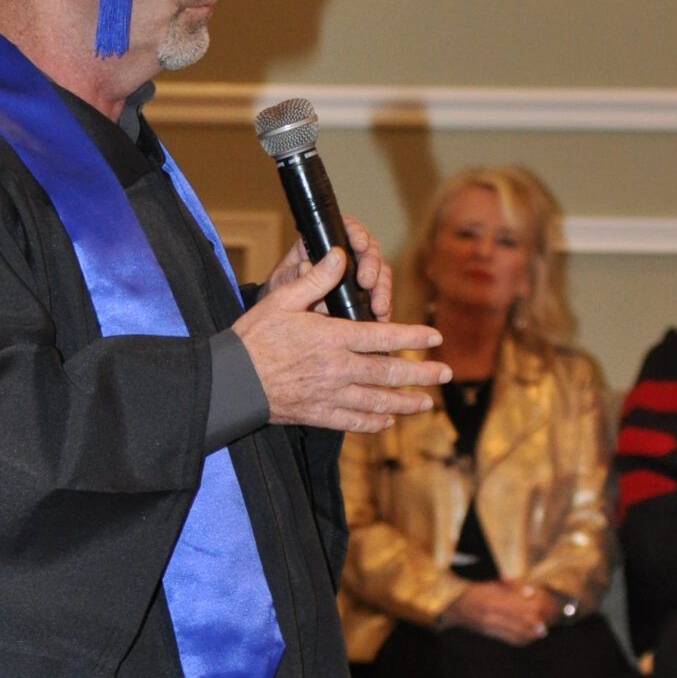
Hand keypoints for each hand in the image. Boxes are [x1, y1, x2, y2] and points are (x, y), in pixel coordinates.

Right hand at [234, 245, 447, 432]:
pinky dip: (373, 422)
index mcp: (333, 338)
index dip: (413, 337)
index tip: (435, 338)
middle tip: (444, 373)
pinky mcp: (317, 414)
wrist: (232, 382)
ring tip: (426, 403)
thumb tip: (341, 255)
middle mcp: (338, 369)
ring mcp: (329, 395)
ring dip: (405, 402)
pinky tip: (387, 420)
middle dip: (421, 374)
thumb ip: (316, 280)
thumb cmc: (254, 337)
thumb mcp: (282, 300)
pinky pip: (353, 421)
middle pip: (388, 372)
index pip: (383, 336)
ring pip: (377, 401)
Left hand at [263, 214, 394, 322]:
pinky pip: (380, 297)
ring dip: (382, 289)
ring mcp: (356, 276)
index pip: (345, 229)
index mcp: (323, 244)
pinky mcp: (364, 297)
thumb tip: (309, 265)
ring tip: (378, 307)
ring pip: (379, 273)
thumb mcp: (282, 283)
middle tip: (366, 282)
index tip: (359, 245)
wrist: (283, 322)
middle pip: (368, 251)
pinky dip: (384, 307)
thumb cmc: (279, 295)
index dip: (356, 233)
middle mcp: (344, 257)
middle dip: (372, 265)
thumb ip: (296, 275)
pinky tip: (382, 318)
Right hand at [440, 580, 552, 643]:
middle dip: (534, 625)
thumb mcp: (490, 582)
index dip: (533, 613)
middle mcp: (490, 614)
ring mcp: (488, 626)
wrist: (452, 605)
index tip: (543, 613)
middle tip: (545, 626)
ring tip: (539, 633)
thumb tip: (529, 592)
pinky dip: (521, 639)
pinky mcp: (488, 633)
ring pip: (515, 634)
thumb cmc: (473, 589)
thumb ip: (510, 585)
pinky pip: (508, 639)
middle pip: (519, 623)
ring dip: (529, 634)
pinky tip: (529, 637)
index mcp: (492, 599)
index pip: (518, 609)